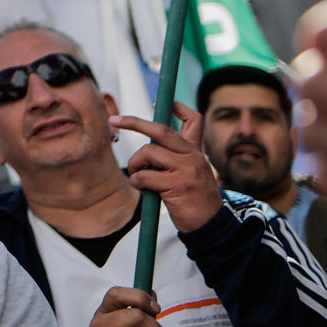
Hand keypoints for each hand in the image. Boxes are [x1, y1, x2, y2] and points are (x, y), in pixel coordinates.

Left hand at [113, 103, 220, 232]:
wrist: (210, 224)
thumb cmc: (193, 198)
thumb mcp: (191, 171)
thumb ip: (176, 156)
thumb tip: (149, 143)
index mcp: (195, 151)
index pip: (193, 120)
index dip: (177, 107)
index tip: (156, 103)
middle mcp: (193, 156)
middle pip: (161, 130)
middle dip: (135, 123)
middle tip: (115, 120)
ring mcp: (186, 170)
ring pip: (149, 152)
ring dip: (135, 164)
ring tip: (138, 175)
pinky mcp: (178, 185)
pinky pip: (145, 175)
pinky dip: (137, 180)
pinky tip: (142, 188)